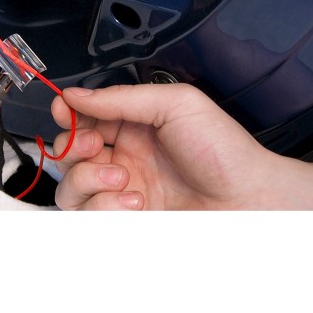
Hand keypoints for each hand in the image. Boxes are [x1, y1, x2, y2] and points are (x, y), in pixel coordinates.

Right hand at [51, 84, 312, 209]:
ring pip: (69, 186)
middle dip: (73, 146)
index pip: (83, 117)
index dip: (66, 113)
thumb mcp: (174, 103)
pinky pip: (88, 214)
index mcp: (130, 125)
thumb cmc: (221, 148)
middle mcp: (121, 156)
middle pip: (67, 152)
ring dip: (87, 179)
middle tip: (97, 145)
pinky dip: (104, 205)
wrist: (248, 198)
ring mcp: (119, 190)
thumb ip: (121, 98)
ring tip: (121, 178)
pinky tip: (134, 200)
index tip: (63, 110)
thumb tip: (76, 94)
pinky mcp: (124, 217)